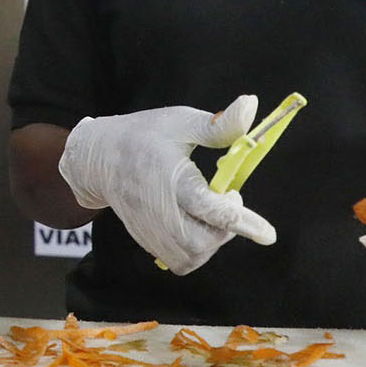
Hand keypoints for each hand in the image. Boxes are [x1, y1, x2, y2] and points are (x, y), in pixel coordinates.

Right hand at [57, 95, 276, 273]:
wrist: (97, 158)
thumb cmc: (143, 135)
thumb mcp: (180, 121)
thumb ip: (219, 124)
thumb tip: (252, 105)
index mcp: (170, 178)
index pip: (209, 207)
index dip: (242, 221)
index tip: (268, 235)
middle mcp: (157, 209)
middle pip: (200, 242)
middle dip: (224, 230)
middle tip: (226, 201)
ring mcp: (149, 228)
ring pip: (191, 257)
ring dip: (211, 242)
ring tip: (210, 215)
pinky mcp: (146, 239)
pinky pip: (179, 261)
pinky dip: (196, 251)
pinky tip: (195, 226)